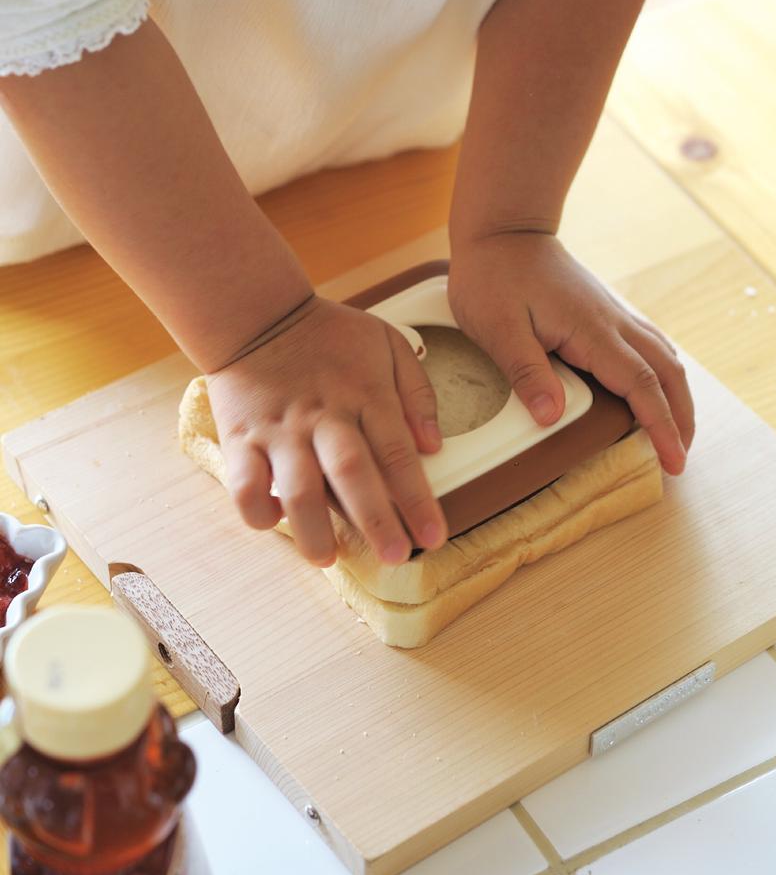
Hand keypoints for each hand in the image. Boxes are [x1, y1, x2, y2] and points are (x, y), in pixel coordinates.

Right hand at [206, 297, 446, 565]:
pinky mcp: (243, 439)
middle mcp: (324, 417)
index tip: (433, 536)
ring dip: (314, 529)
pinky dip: (258, 510)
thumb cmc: (329, 335)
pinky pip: (245, 484)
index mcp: (366, 394)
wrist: (257, 315)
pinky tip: (276, 523)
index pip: (397, 453)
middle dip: (376, 521)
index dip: (418, 499)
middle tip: (395, 557)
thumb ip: (416, 391)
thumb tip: (433, 444)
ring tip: (327, 559)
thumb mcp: (388, 343)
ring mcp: (281, 431)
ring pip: (298, 487)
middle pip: (353, 474)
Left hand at [448, 232, 693, 472]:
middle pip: (669, 373)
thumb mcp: (497, 328)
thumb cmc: (494, 276)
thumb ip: (526, 371)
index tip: (673, 460)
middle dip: (681, 418)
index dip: (662, 426)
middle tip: (680, 460)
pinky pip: (650, 345)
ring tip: (676, 433)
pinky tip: (657, 390)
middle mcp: (614, 322)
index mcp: (592, 330)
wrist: (504, 229)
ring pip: (665, 357)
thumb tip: (553, 416)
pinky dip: (664, 375)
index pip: (642, 385)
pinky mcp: (606, 311)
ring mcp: (614, 314)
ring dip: (677, 397)